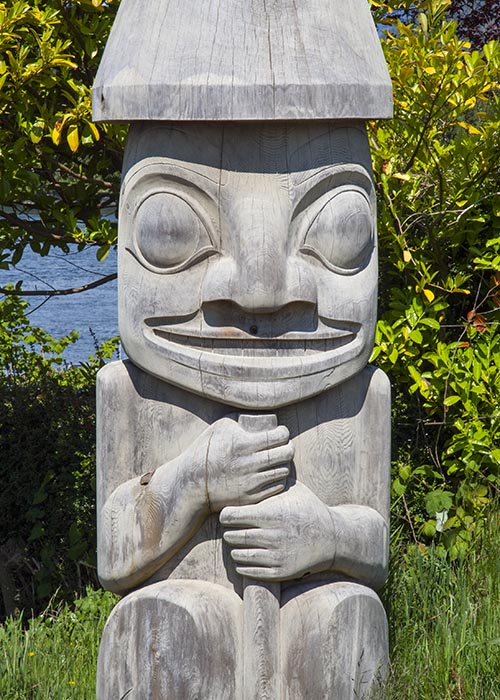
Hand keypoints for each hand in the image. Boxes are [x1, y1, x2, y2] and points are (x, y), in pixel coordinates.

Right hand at [194, 415, 293, 511]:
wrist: (190, 483)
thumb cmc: (205, 450)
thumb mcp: (220, 427)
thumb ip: (241, 418)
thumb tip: (261, 414)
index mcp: (243, 445)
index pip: (278, 437)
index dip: (284, 433)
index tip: (281, 432)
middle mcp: (249, 465)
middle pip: (285, 454)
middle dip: (289, 447)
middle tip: (285, 445)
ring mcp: (250, 483)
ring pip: (282, 471)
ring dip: (285, 463)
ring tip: (280, 459)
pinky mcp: (250, 497)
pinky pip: (276, 487)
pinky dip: (278, 478)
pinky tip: (274, 472)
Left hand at [220, 481, 335, 580]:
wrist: (333, 537)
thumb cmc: (308, 508)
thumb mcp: (293, 489)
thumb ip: (272, 479)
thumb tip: (253, 463)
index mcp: (271, 514)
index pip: (232, 516)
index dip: (227, 514)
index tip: (228, 513)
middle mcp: (272, 536)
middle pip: (232, 535)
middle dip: (229, 530)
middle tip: (231, 527)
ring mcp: (276, 556)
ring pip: (238, 554)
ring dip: (235, 548)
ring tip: (238, 540)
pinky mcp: (280, 572)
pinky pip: (249, 571)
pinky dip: (242, 564)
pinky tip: (245, 555)